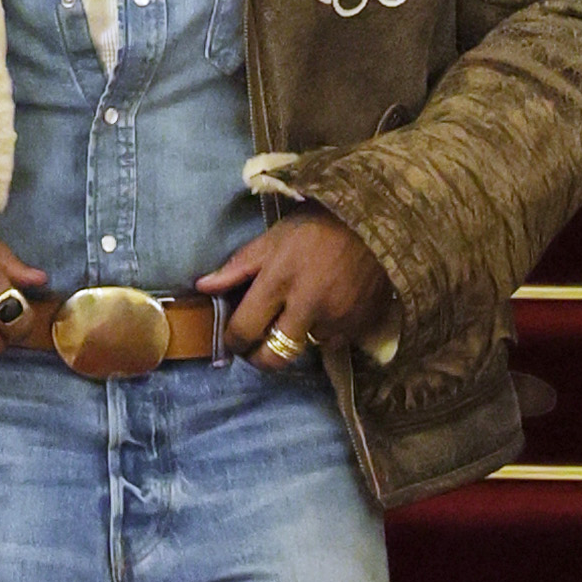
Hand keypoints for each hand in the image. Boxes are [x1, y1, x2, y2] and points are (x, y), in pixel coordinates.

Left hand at [200, 207, 393, 362]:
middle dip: (260, 358)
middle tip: (258, 346)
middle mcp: (307, 306)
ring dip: (298, 337)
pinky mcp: (360, 327)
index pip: (244, 330)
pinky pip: (334, 341)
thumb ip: (238, 266)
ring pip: (305, 348)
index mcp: (279, 281)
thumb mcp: (274, 238)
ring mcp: (337, 320)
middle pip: (273, 359)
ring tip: (302, 311)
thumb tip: (203, 287)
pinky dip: (326, 331)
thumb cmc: (319, 226)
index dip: (233, 341)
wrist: (378, 222)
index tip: (234, 338)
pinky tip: (329, 307)